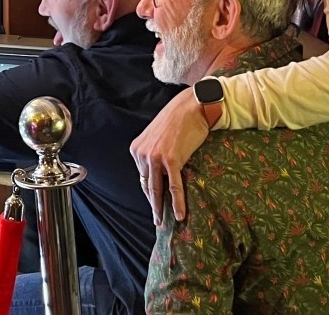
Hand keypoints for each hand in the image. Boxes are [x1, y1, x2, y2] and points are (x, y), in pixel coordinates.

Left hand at [129, 88, 209, 223]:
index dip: (149, 193)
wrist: (192, 106)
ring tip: (164, 223)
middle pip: (147, 186)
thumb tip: (161, 173)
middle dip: (152, 205)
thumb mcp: (158, 136)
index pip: (142, 176)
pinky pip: (174, 187)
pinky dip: (177, 203)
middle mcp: (143, 154)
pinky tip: (180, 215)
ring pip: (157, 189)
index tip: (154, 205)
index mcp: (137, 148)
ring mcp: (156, 158)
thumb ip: (155, 153)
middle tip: (158, 221)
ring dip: (161, 209)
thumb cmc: (178, 120)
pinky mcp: (172, 160)